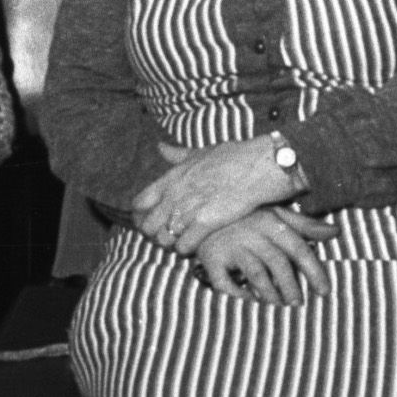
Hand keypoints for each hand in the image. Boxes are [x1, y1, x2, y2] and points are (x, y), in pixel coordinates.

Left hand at [136, 135, 298, 251]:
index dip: (141, 215)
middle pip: (147, 226)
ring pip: (163, 240)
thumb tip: (161, 147)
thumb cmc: (232, 157)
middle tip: (168, 235)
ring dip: (171, 244)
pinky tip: (196, 244)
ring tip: (182, 241)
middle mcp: (174, 195)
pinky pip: (183, 246)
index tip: (151, 219)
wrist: (257, 167)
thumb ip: (177, 154)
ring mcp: (188, 210)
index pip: (139, 203)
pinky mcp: (205, 223)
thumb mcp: (200, 152)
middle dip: (154, 234)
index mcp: (171, 178)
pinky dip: (187, 249)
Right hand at [189, 206, 336, 304]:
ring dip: (270, 294)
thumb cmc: (247, 217)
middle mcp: (251, 231)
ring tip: (279, 307)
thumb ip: (306, 226)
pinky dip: (239, 295)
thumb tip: (336, 231)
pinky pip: (226, 283)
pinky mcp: (211, 258)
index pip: (298, 248)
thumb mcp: (276, 215)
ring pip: (256, 274)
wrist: (201, 211)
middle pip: (278, 263)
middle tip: (298, 304)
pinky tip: (250, 302)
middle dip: (291, 287)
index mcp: (271, 221)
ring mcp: (230, 244)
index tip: (324, 292)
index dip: (314, 271)